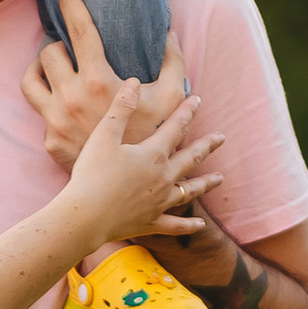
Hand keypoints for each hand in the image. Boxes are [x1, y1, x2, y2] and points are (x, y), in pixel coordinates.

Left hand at [21, 0, 189, 166]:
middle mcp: (71, 98)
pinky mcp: (48, 139)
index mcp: (99, 81)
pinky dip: (47, 100)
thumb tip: (170, 31)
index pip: (78, 29)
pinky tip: (61, 100)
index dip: (70, 1)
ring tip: (57, 67)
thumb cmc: (153, 139)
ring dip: (42, 68)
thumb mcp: (172, 98)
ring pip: (31, 77)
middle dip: (58, 44)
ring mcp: (55, 120)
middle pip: (49, 50)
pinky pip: (38, 109)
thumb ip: (175, 61)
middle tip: (71, 48)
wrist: (127, 189)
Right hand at [63, 85, 224, 254]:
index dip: (187, 111)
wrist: (85, 217)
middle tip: (221, 137)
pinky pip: (175, 225)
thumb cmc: (91, 175)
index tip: (198, 99)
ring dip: (206, 183)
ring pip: (190, 191)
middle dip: (207, 146)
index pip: (176, 127)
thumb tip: (134, 82)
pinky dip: (189, 226)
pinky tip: (201, 226)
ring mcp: (159, 202)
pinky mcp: (151, 223)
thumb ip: (121, 108)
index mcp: (153, 154)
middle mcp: (163, 178)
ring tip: (220, 178)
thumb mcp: (104, 136)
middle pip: (191, 158)